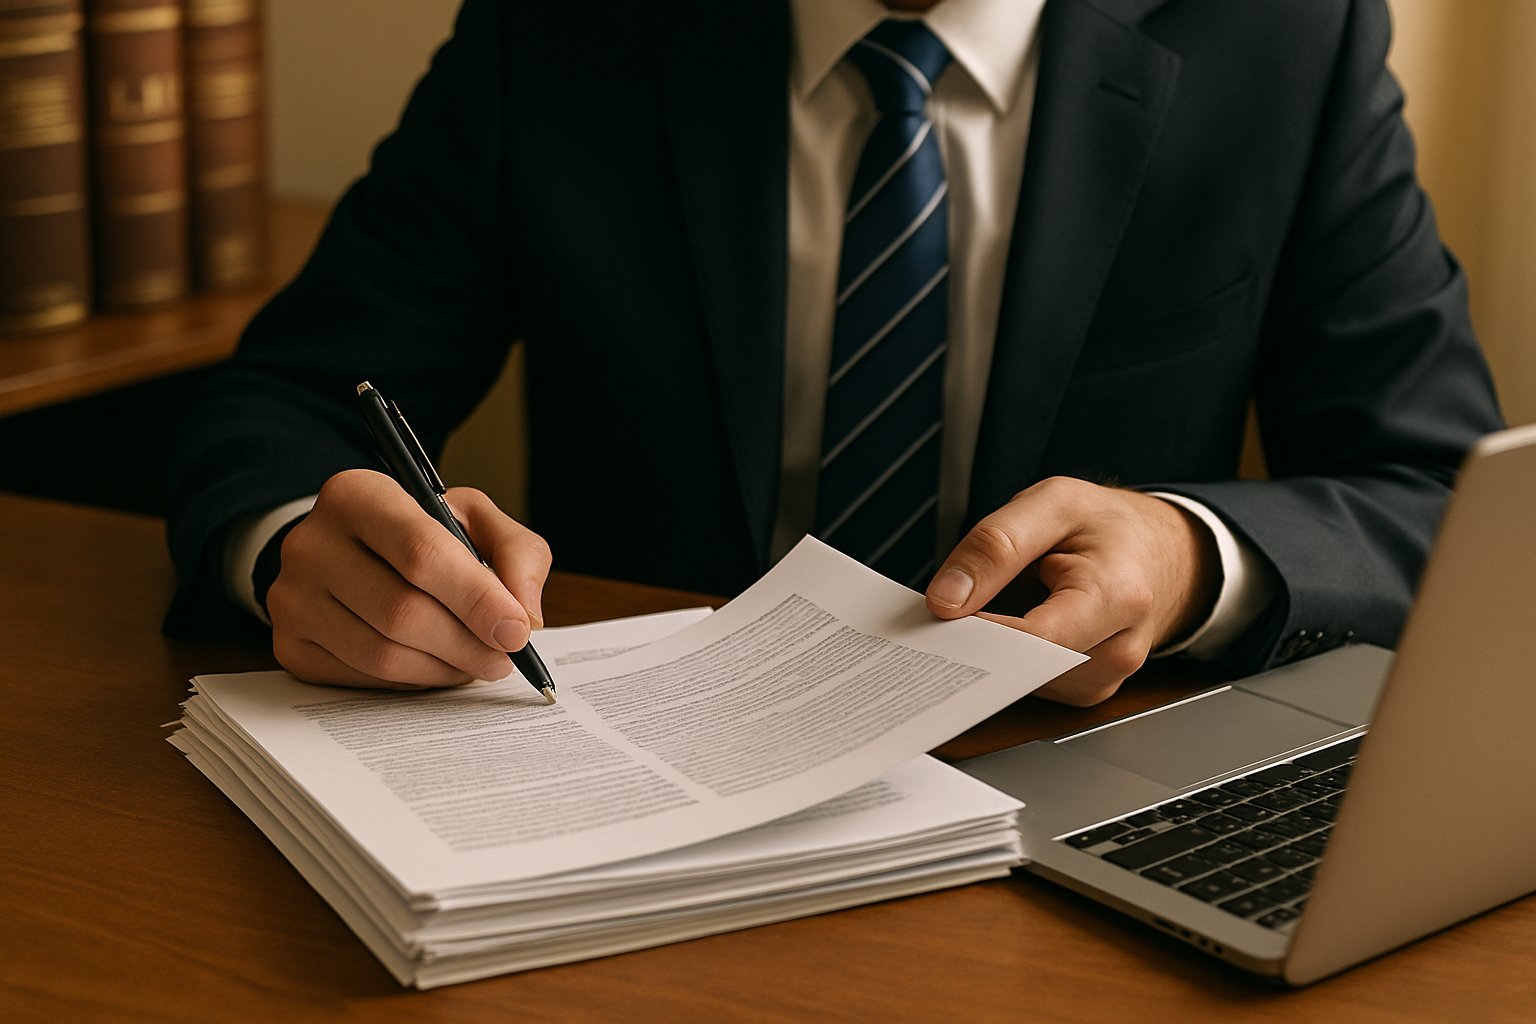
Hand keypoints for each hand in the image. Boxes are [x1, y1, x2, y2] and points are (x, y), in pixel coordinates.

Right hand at [266, 469, 551, 688]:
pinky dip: (412, 681)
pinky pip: (362, 678)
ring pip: (382, 653)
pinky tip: (436, 665)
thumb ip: (516, 553)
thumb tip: (525, 615)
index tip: (517, 631)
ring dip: (444, 668)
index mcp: (356, 494)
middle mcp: (311, 542)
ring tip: (477, 662)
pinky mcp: (289, 644)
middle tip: (504, 657)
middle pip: (401, 611)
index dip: (476, 598)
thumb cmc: (422, 533)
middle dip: (466, 642)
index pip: (421, 552)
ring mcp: (291, 596)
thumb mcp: (474, 519)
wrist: (350, 551)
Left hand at [924, 477, 1218, 705]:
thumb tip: (946, 600)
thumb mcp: (1052, 503)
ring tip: (985, 608)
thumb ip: (997, 544)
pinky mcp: (1085, 689)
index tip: (942, 614)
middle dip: (981, 645)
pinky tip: (1001, 629)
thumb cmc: (1106, 526)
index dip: (983, 632)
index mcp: (1118, 596)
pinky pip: (1030, 686)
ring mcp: (1103, 677)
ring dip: (992, 652)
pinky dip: (1006, 660)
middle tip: (944, 617)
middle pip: (1028, 669)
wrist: (1156, 552)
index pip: (1038, 638)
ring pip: (1022, 682)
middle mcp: (1119, 649)